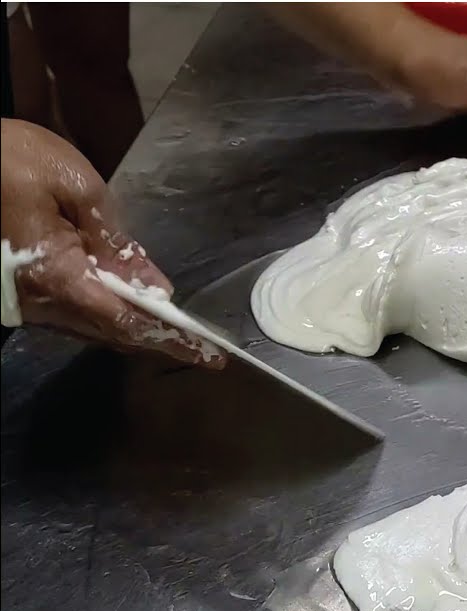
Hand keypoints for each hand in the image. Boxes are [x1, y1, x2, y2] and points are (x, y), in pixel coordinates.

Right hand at [1, 119, 223, 366]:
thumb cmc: (9, 160)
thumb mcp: (76, 186)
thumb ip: (117, 240)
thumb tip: (153, 286)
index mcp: (57, 277)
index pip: (127, 323)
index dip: (171, 341)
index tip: (208, 356)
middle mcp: (40, 302)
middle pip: (111, 333)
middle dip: (158, 340)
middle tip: (202, 349)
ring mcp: (26, 302)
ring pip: (90, 326)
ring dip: (133, 329)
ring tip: (176, 330)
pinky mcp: (19, 293)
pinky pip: (72, 312)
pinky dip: (106, 312)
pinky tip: (131, 304)